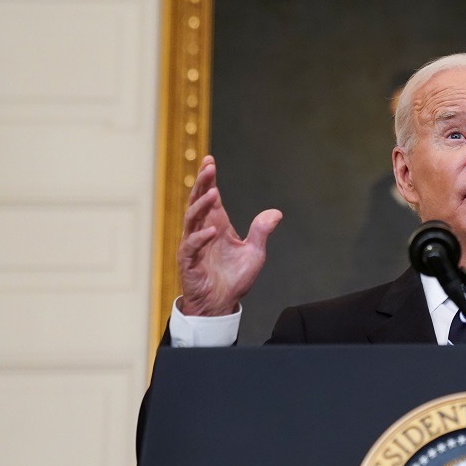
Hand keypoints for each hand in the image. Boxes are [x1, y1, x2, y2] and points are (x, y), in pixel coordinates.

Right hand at [177, 156, 281, 316]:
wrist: (221, 304)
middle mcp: (203, 231)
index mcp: (217, 225)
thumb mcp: (254, 253)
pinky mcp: (189, 261)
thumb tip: (276, 213)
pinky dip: (202, 237)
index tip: (210, 161)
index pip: (211, 197)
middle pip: (198, 201)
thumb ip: (261, 232)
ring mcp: (194, 245)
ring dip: (202, 206)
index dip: (209, 180)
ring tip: (213, 193)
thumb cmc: (234, 279)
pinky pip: (192, 246)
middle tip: (208, 167)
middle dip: (202, 183)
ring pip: (192, 219)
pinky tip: (212, 230)